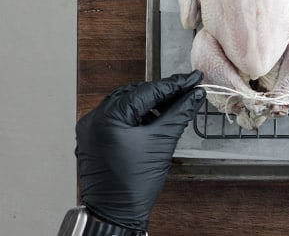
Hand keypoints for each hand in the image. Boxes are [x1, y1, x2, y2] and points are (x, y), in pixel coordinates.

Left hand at [75, 71, 205, 231]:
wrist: (116, 213)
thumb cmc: (134, 183)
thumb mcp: (162, 142)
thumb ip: (178, 113)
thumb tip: (194, 96)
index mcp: (108, 116)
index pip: (148, 91)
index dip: (174, 84)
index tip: (193, 79)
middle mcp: (95, 118)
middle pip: (135, 94)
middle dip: (162, 92)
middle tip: (187, 91)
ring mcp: (91, 128)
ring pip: (126, 105)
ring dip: (150, 104)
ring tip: (173, 106)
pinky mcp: (94, 139)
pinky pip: (118, 118)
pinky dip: (137, 116)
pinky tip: (155, 120)